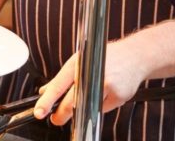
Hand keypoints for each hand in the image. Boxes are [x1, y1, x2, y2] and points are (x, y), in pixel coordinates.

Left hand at [33, 41, 147, 125]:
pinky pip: (101, 109)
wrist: (135, 56)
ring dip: (81, 109)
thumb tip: (45, 91)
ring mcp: (106, 85)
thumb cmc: (106, 57)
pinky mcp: (118, 96)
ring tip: (84, 99)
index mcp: (79, 63)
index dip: (47, 101)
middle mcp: (92, 74)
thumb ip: (63, 78)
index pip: (58, 85)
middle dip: (61, 114)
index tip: (39, 111)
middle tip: (55, 119)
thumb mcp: (80, 61)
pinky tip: (104, 94)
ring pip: (86, 107)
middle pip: (71, 102)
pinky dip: (99, 105)